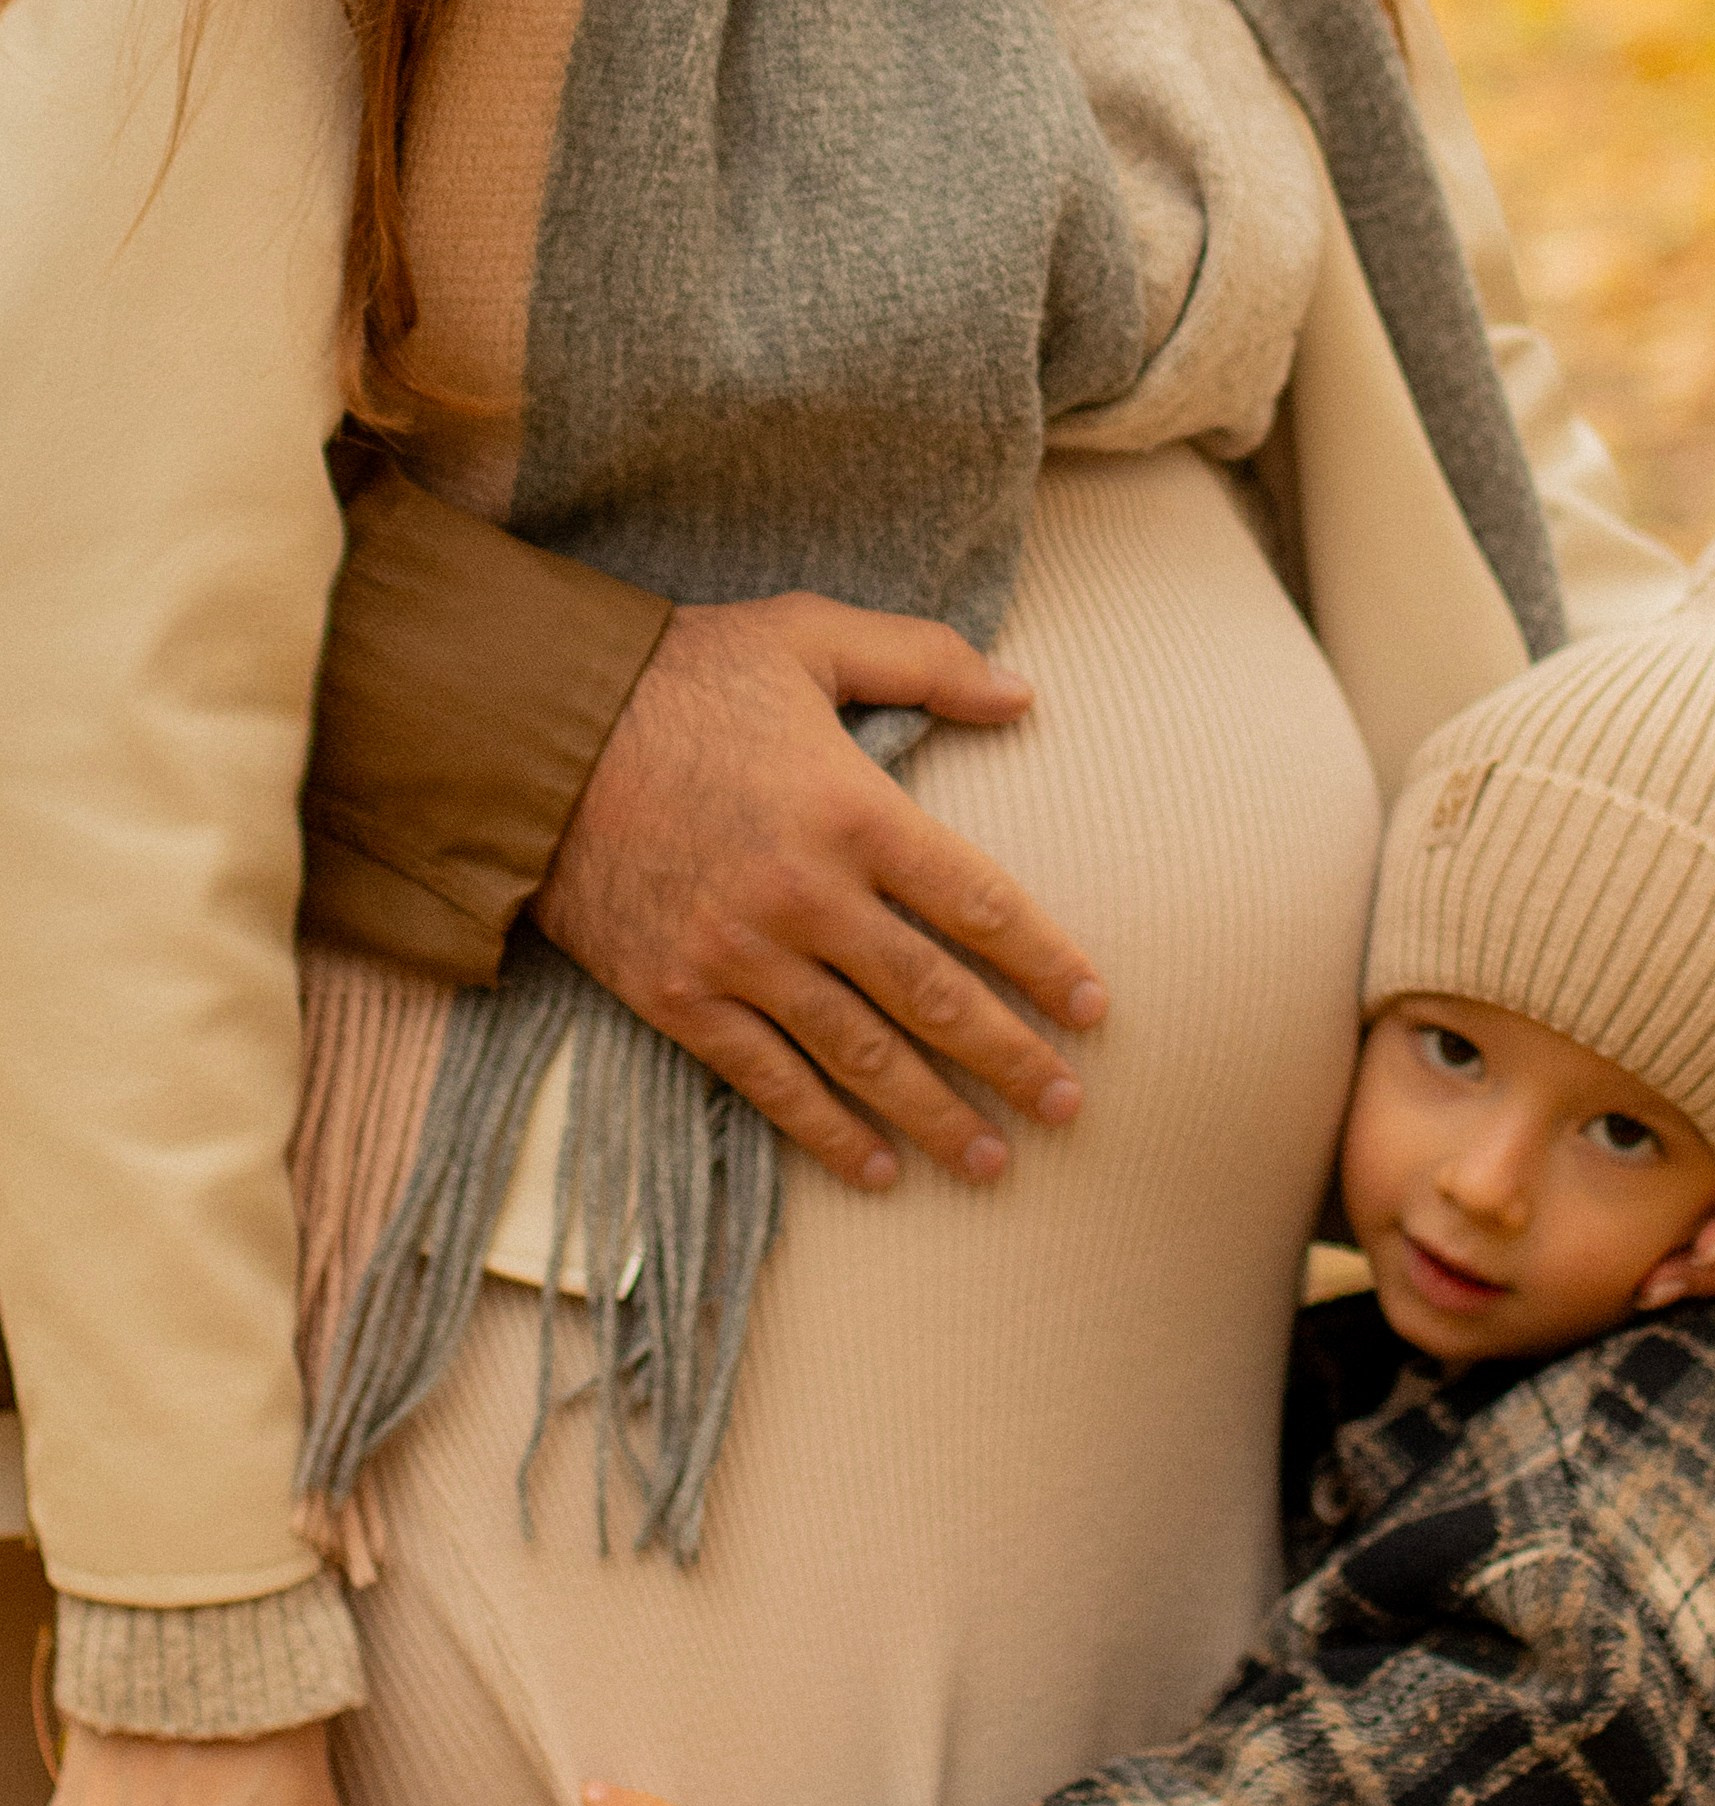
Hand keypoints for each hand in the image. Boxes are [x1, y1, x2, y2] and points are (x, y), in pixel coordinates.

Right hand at [533, 595, 1107, 1192]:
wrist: (529, 730)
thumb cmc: (674, 674)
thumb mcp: (805, 635)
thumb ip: (923, 661)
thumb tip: (1024, 695)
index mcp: (854, 810)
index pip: (980, 905)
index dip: (1045, 963)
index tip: (1094, 1010)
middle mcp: (808, 897)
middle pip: (935, 997)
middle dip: (1011, 1059)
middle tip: (1069, 1107)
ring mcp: (741, 956)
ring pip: (862, 1056)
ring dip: (936, 1115)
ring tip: (994, 1162)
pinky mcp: (679, 997)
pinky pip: (768, 1082)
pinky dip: (827, 1133)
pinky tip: (878, 1170)